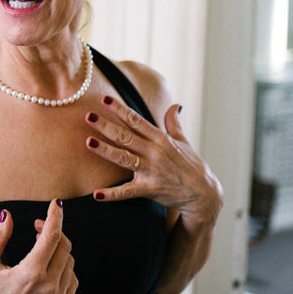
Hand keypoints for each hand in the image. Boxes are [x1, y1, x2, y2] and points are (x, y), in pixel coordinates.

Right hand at [0, 200, 77, 293]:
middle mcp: (47, 288)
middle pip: (64, 246)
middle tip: (38, 227)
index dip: (55, 216)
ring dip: (58, 249)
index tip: (56, 203)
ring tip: (40, 248)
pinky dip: (64, 268)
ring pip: (70, 262)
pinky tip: (48, 266)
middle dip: (53, 230)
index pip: (51, 237)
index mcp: (29, 274)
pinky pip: (72, 280)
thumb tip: (6, 215)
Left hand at [85, 97, 222, 234]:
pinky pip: (127, 192)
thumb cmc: (193, 167)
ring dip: (106, 150)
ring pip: (124, 158)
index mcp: (161, 139)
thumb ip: (174, 124)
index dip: (120, 109)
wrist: (204, 194)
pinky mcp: (150, 189)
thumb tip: (174, 105)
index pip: (136, 120)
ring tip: (89, 142)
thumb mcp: (185, 142)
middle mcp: (155, 152)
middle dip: (106, 125)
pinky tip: (96, 194)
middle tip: (88, 116)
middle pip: (126, 136)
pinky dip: (111, 194)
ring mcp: (151, 171)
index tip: (104, 98)